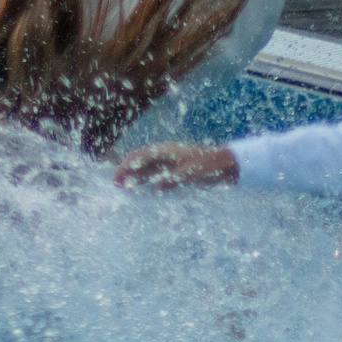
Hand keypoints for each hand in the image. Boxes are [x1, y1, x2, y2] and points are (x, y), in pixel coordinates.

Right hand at [113, 141, 238, 188]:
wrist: (225, 164)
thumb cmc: (209, 166)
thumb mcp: (192, 174)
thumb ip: (173, 179)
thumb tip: (155, 186)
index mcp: (165, 151)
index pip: (139, 156)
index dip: (125, 166)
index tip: (118, 179)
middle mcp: (164, 155)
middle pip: (138, 160)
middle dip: (126, 170)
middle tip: (117, 185)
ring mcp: (169, 161)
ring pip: (145, 167)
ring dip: (134, 176)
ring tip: (125, 188)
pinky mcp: (174, 169)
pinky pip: (155, 173)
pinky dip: (145, 180)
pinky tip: (142, 189)